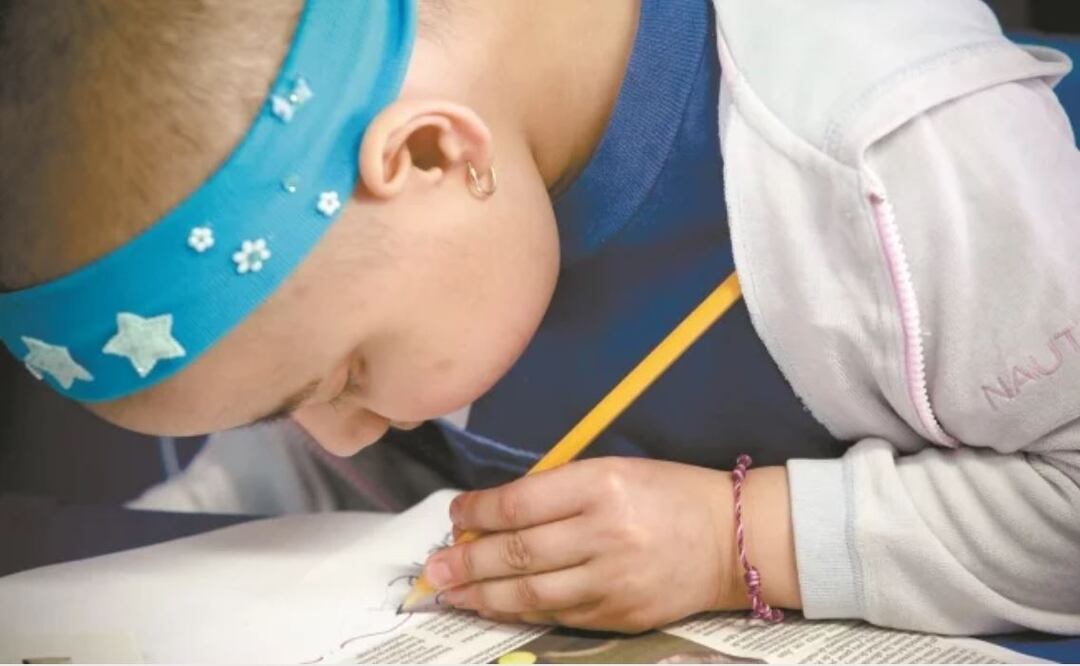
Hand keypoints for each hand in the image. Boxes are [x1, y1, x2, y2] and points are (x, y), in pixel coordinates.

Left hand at [421, 457, 747, 632]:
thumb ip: (556, 490)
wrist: (731, 539)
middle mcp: (604, 533)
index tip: (455, 513)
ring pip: (530, 592)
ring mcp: (613, 579)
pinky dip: (519, 611)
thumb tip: (494, 513)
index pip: (520, 503)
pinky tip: (494, 606)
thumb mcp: (614, 470)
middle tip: (433, 568)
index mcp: (601, 485)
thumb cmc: (667, 494)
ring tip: (450, 593)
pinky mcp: (620, 614)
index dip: (478, 511)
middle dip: (467, 560)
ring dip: (482, 595)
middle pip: (517, 552)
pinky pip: (556, 614)